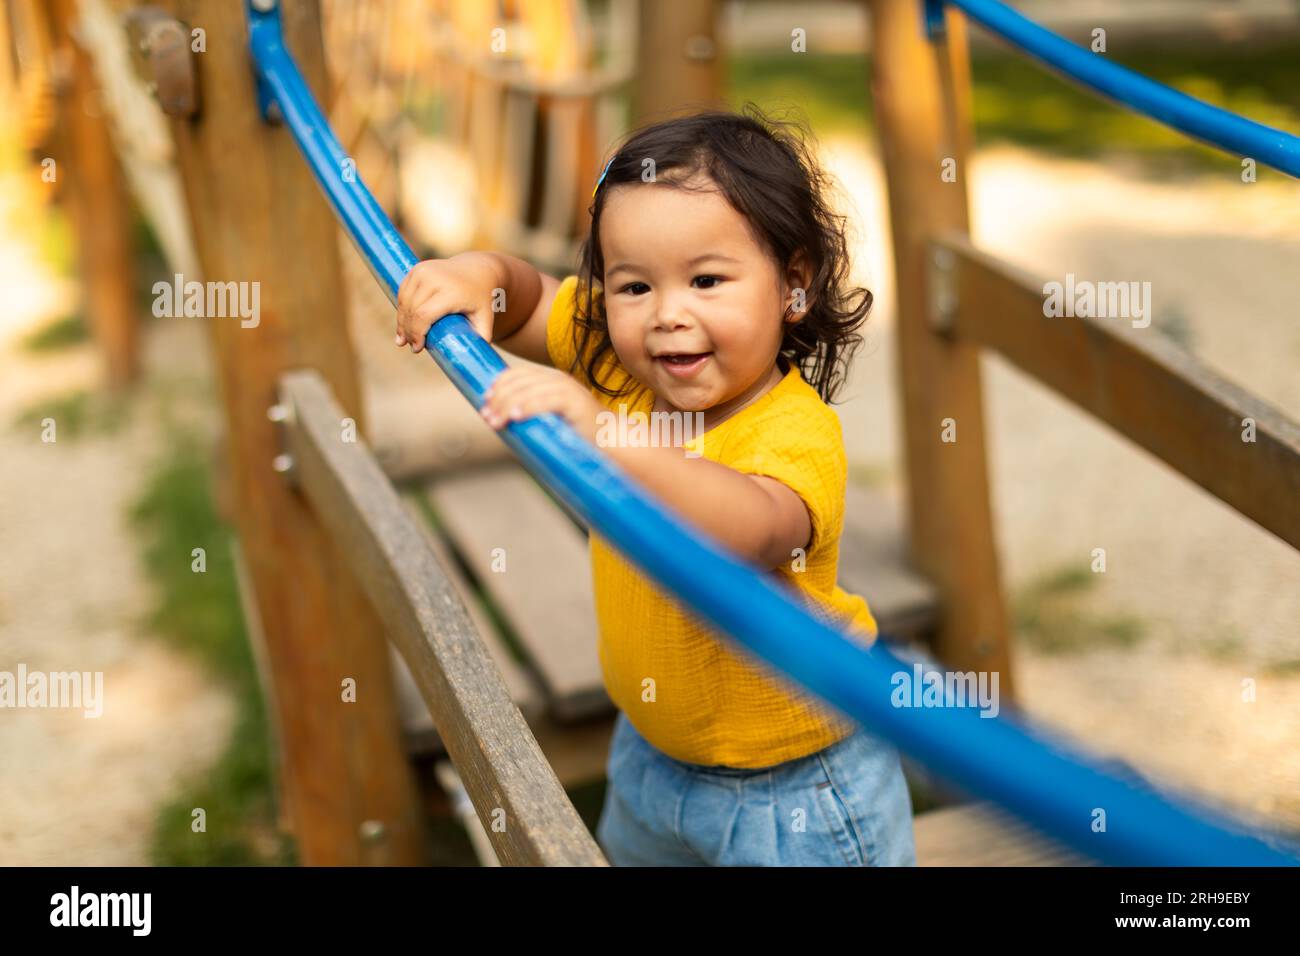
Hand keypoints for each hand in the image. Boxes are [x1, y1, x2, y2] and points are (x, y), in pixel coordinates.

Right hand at [395, 253, 500, 352]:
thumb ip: (479, 339)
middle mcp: (436, 278)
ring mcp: (424, 271)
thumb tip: (471, 361)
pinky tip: (402, 322)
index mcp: (452, 291)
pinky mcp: (417, 269)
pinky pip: (404, 292)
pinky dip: (402, 308)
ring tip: (403, 338)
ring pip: (405, 302)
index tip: (417, 348)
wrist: (478, 269)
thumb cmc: (481, 299)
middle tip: (410, 346)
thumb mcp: (485, 318)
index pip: (424, 315)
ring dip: (402, 321)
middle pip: (413, 310)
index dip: (417, 333)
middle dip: (409, 331)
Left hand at [479, 365, 602, 443]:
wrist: (611, 442)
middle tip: (486, 416)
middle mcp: (558, 380)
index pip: (517, 374)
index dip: (498, 385)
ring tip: (495, 422)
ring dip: (507, 406)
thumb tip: (498, 419)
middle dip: (499, 399)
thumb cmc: (577, 435)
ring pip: (529, 391)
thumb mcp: (548, 419)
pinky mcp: (576, 402)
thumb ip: (529, 413)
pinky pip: (547, 401)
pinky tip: (516, 417)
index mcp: (550, 380)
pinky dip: (528, 408)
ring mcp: (568, 389)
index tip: (485, 402)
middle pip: (519, 381)